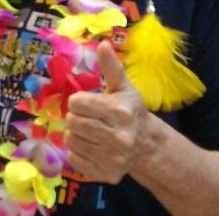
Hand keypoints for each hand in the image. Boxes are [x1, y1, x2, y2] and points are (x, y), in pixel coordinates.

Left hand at [65, 42, 150, 183]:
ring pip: (71, 140)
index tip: (87, 103)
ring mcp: (114, 159)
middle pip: (72, 122)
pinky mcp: (107, 174)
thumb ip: (111, 66)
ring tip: (89, 131)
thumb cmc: (130, 110)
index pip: (76, 103)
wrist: (147, 145)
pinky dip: (77, 151)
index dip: (78, 101)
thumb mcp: (122, 87)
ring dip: (75, 134)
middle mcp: (119, 137)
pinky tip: (91, 146)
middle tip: (88, 118)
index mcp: (121, 112)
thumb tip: (103, 43)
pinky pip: (74, 159)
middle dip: (76, 117)